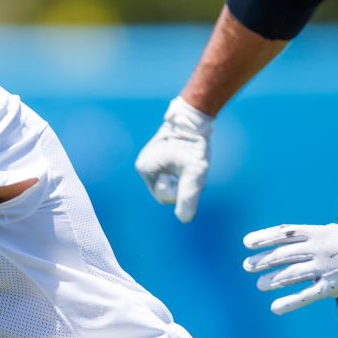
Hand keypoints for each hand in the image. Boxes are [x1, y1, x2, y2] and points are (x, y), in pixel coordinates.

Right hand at [135, 96, 213, 222]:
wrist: (192, 118)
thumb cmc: (193, 144)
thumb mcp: (195, 171)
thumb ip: (188, 195)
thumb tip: (184, 219)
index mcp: (146, 170)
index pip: (164, 197)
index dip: (181, 191)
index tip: (192, 174)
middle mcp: (143, 167)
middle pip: (165, 191)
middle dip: (182, 186)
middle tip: (195, 171)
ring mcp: (148, 162)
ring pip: (168, 184)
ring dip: (182, 180)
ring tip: (192, 166)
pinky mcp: (155, 158)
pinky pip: (167, 175)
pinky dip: (179, 173)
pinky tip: (188, 164)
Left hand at [243, 223, 337, 314]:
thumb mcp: (327, 232)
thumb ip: (305, 236)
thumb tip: (280, 236)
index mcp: (315, 234)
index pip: (284, 233)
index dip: (264, 237)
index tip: (246, 243)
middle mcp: (318, 250)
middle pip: (283, 255)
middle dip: (263, 261)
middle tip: (247, 266)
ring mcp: (324, 268)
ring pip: (291, 274)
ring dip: (272, 281)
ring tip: (260, 284)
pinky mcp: (331, 286)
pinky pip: (306, 295)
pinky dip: (289, 302)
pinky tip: (275, 308)